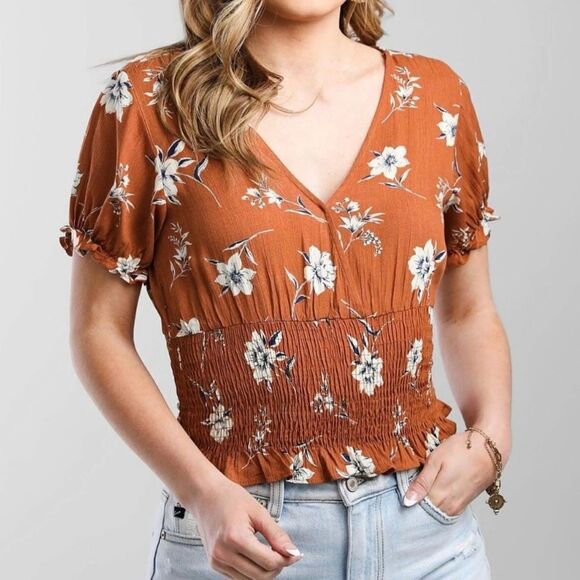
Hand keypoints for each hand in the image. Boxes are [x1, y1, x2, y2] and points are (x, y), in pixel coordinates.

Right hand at [186, 477, 302, 578]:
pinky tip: (257, 555)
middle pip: (261, 576)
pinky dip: (253, 570)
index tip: (296, 553)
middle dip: (278, 567)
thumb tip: (294, 553)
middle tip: (286, 553)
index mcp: (235, 538)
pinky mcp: (214, 564)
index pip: (268, 562)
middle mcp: (223, 554)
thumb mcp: (258, 512)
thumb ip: (277, 535)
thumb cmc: (231, 498)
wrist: (204, 495)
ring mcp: (217, 561)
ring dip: (266, 571)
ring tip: (272, 553)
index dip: (286, 559)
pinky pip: (240, 577)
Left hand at [403, 430, 507, 515]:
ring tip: (423, 486)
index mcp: (439, 496)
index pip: (416, 508)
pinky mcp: (465, 503)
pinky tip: (435, 489)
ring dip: (428, 502)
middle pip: (426, 511)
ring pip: (437, 510)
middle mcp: (449, 506)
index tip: (401, 492)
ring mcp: (459, 506)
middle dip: (417, 503)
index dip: (408, 500)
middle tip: (410, 487)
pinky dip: (439, 501)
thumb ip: (422, 483)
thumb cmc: (461, 450)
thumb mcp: (436, 460)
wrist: (489, 449)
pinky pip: (447, 508)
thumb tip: (408, 502)